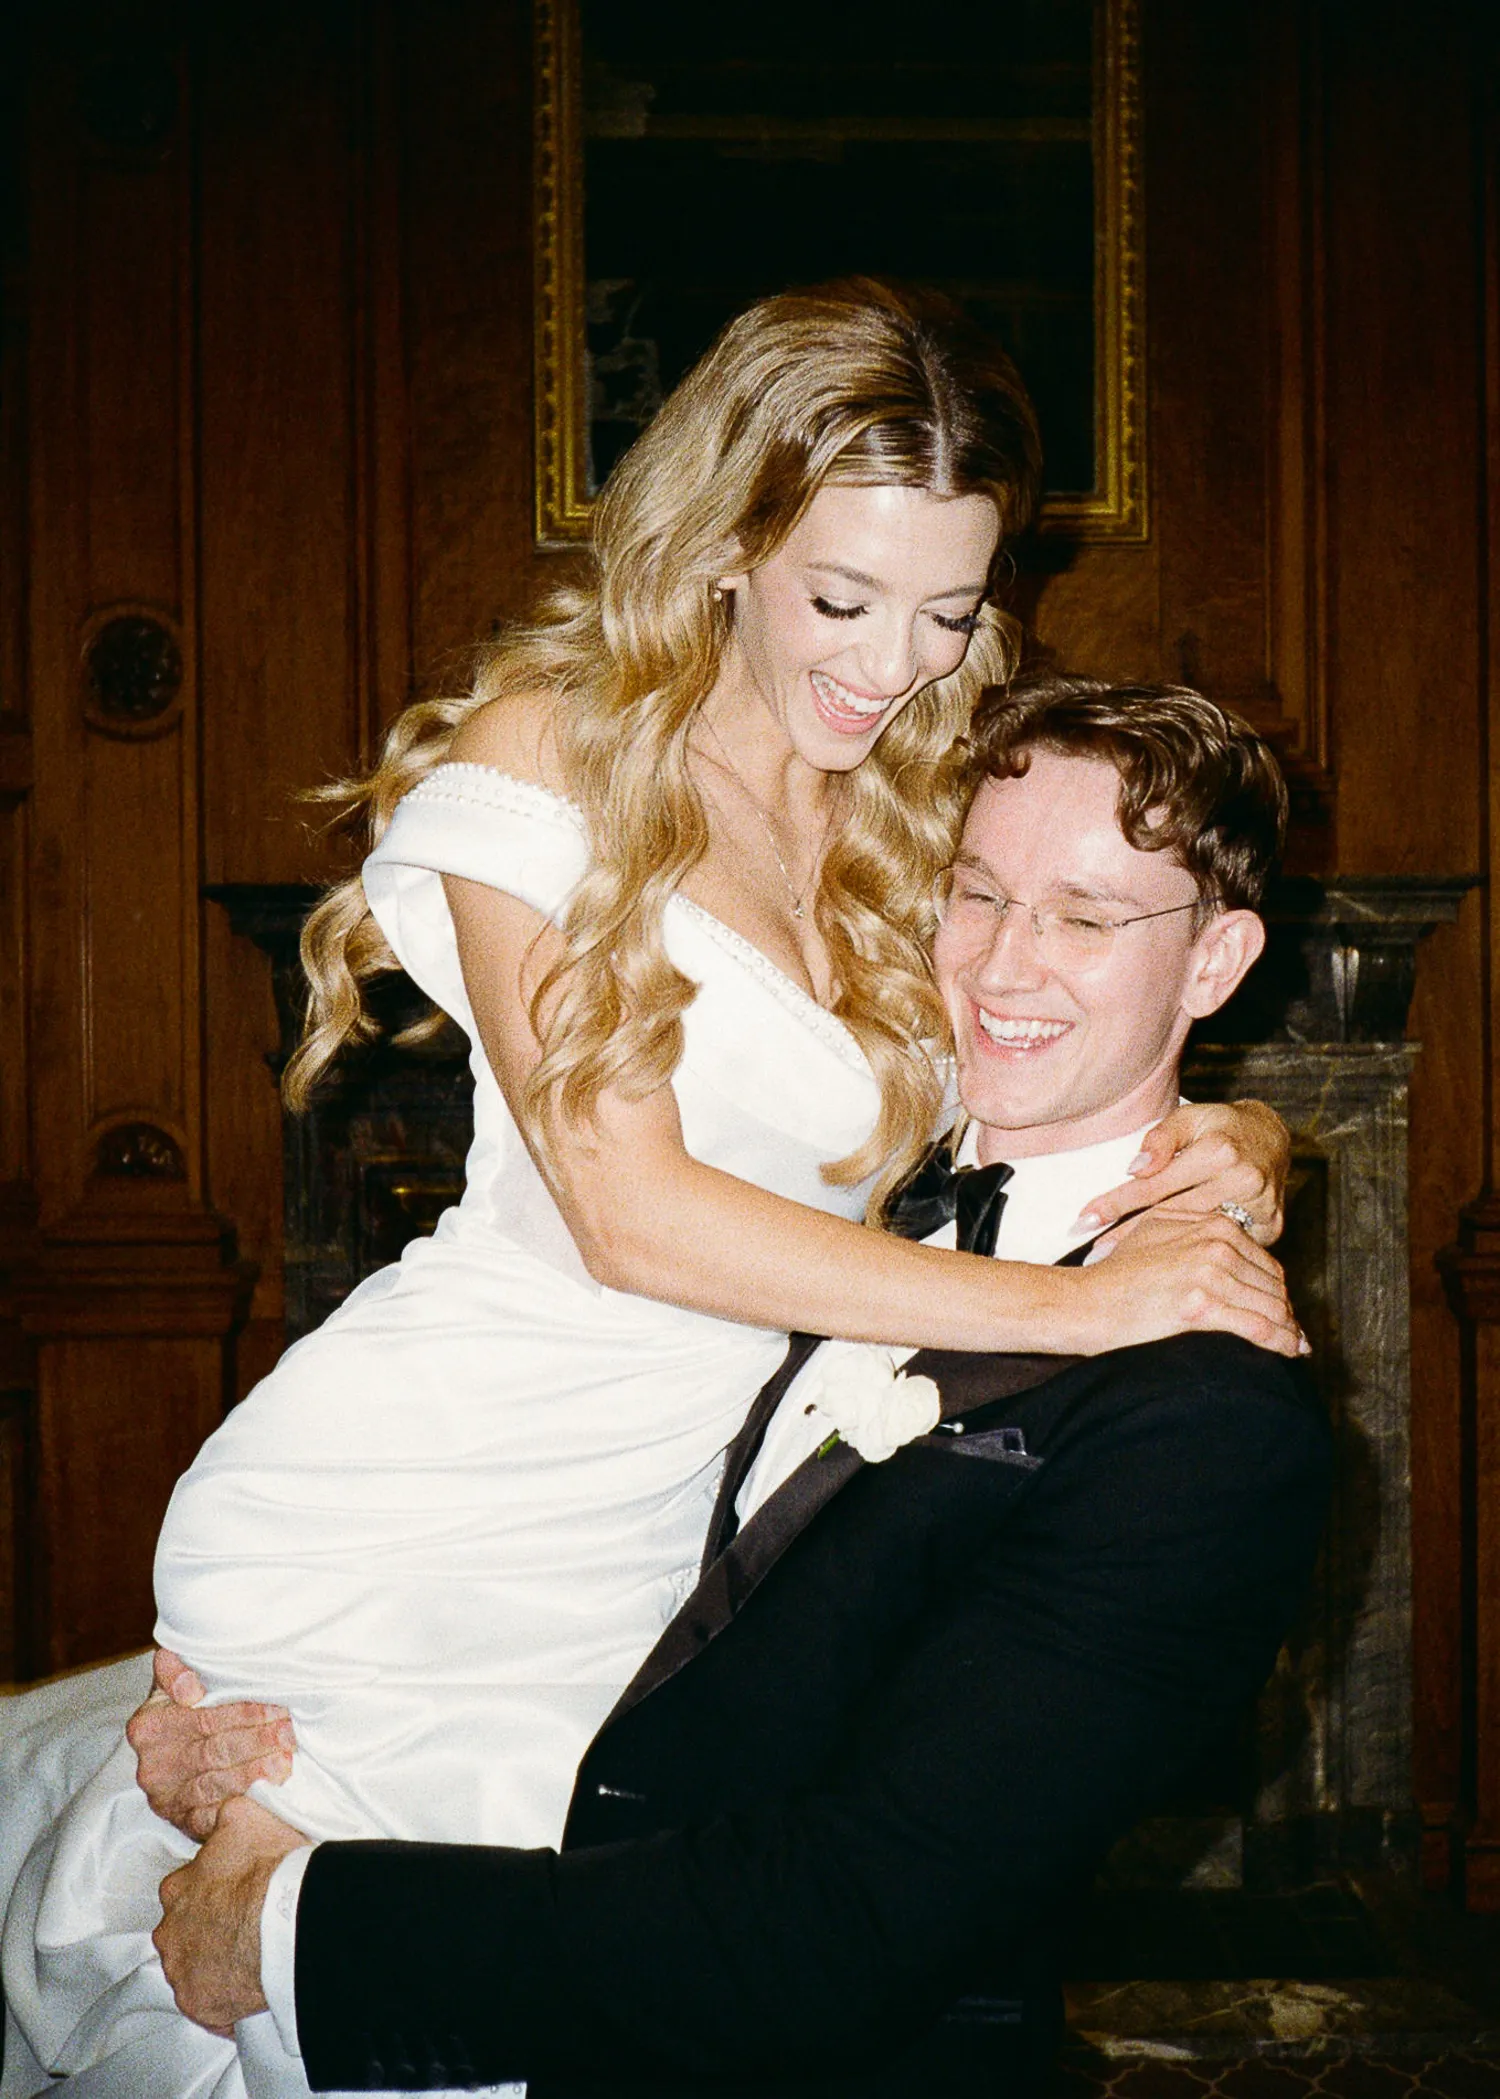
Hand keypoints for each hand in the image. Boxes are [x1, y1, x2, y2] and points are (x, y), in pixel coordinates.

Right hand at [127, 1648, 295, 1840]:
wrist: (176, 1755)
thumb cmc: (184, 1711)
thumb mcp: (172, 1682)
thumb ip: (173, 1668)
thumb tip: (189, 1687)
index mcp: (147, 1727)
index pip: (205, 1719)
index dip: (245, 1714)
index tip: (277, 1709)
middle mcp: (152, 1766)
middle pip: (214, 1751)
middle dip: (258, 1741)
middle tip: (289, 1734)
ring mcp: (165, 1798)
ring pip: (216, 1784)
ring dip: (254, 1772)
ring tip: (285, 1761)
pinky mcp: (181, 1822)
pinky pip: (213, 1817)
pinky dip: (241, 1804)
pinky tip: (265, 1794)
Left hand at [154, 1796, 307, 2033]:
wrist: (287, 1921)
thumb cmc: (267, 1868)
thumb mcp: (244, 1816)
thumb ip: (220, 1815)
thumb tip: (212, 1813)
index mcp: (176, 1889)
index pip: (183, 1889)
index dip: (209, 1889)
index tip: (232, 1892)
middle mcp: (169, 1932)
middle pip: (182, 1931)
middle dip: (205, 1928)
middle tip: (241, 1924)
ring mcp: (181, 1972)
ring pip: (191, 1968)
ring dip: (212, 1962)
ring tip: (248, 1955)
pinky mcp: (198, 2005)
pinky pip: (207, 2005)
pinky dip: (223, 1998)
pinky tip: (247, 1987)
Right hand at [1074, 1204, 1305, 1357]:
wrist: (1086, 1301)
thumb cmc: (1114, 1275)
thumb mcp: (1155, 1233)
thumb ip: (1193, 1231)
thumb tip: (1226, 1252)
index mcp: (1210, 1224)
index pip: (1262, 1260)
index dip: (1276, 1288)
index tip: (1283, 1308)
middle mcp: (1215, 1243)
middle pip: (1271, 1283)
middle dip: (1287, 1311)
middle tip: (1296, 1333)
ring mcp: (1209, 1272)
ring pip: (1269, 1305)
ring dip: (1288, 1329)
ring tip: (1296, 1346)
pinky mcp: (1202, 1304)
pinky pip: (1257, 1326)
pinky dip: (1279, 1341)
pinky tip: (1288, 1351)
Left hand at [1078, 1100, 1289, 1249]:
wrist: (1271, 1138)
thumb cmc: (1220, 1127)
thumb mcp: (1188, 1117)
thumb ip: (1161, 1138)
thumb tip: (1136, 1168)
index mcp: (1219, 1151)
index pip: (1157, 1184)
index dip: (1119, 1203)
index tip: (1086, 1219)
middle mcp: (1243, 1180)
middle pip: (1174, 1215)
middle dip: (1130, 1234)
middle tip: (1095, 1252)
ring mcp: (1261, 1206)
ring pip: (1197, 1236)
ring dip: (1159, 1251)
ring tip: (1120, 1263)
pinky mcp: (1272, 1227)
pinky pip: (1224, 1246)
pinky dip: (1195, 1254)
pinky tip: (1167, 1267)